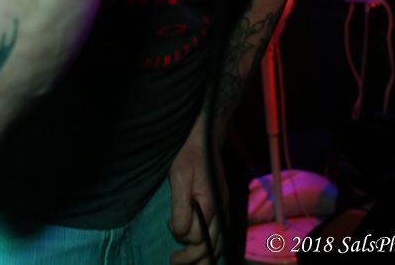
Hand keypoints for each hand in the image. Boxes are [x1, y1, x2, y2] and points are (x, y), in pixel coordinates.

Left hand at [168, 120, 227, 263]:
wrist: (207, 142)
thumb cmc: (190, 158)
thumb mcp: (179, 177)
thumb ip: (180, 207)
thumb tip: (178, 231)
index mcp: (210, 204)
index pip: (198, 236)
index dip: (182, 238)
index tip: (170, 225)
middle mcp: (221, 211)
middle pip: (210, 246)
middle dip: (191, 258)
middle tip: (173, 260)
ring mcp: (224, 210)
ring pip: (219, 245)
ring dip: (204, 257)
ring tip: (187, 262)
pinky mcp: (223, 208)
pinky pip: (222, 236)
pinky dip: (213, 247)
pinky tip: (202, 249)